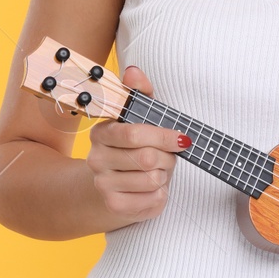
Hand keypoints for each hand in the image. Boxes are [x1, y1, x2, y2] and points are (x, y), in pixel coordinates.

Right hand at [86, 65, 189, 223]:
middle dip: (167, 158)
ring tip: (158, 171)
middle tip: (168, 157)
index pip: (133, 134)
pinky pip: (154, 199)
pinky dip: (161, 194)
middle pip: (147, 158)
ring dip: (165, 176)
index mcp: (101, 133)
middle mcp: (96, 159)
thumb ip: (138, 94)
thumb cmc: (130, 148)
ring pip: (153, 180)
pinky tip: (152, 188)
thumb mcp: (136, 118)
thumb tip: (133, 71)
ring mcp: (103, 185)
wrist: (108, 187)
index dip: (163, 136)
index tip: (182, 138)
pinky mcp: (115, 206)